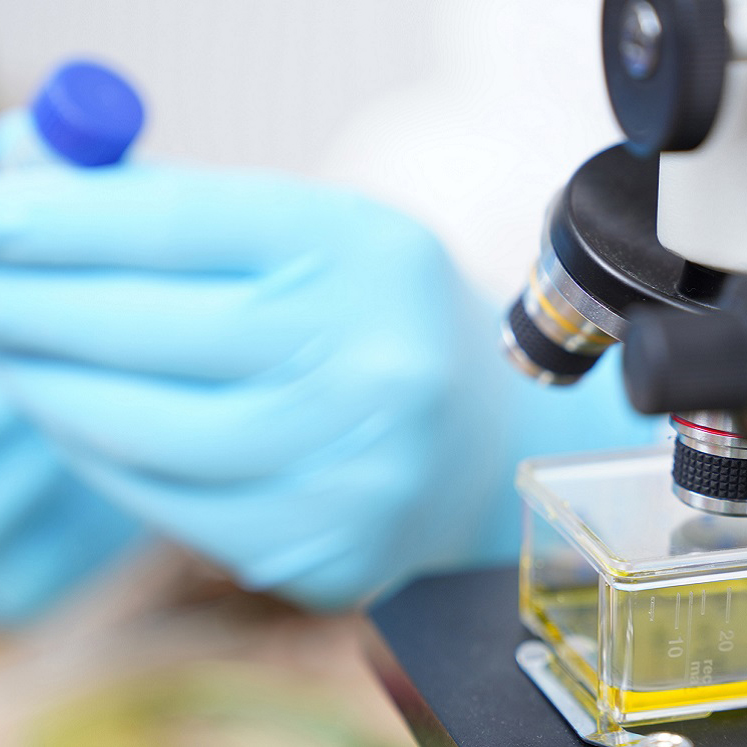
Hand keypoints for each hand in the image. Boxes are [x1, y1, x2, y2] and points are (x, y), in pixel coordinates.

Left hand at [0, 158, 509, 607]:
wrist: (475, 437)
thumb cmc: (376, 321)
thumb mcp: (314, 241)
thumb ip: (189, 215)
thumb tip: (39, 193)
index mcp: (374, 256)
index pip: (187, 226)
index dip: (65, 219)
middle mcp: (383, 365)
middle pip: (164, 331)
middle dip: (38, 307)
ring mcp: (366, 470)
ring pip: (160, 437)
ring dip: (59, 394)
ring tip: (19, 358)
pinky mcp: (336, 550)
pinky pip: (183, 512)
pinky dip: (111, 467)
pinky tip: (84, 429)